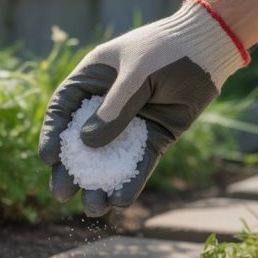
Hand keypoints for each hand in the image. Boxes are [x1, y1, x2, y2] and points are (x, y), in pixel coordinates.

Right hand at [39, 0, 248, 216]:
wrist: (208, 49)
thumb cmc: (167, 49)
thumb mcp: (137, 73)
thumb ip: (115, 107)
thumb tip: (87, 143)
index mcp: (92, 81)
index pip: (63, 111)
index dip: (52, 135)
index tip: (49, 159)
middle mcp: (105, 105)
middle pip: (80, 143)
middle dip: (71, 171)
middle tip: (62, 194)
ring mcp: (130, 125)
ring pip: (108, 159)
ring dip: (99, 185)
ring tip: (94, 208)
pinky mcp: (153, 139)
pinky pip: (138, 165)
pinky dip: (130, 183)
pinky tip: (120, 201)